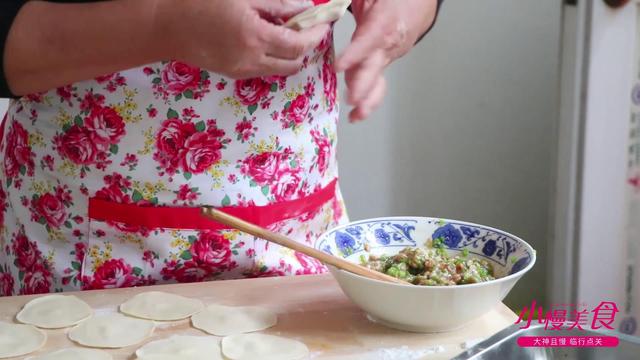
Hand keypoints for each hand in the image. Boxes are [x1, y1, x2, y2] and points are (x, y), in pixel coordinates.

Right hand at [162, 0, 329, 78]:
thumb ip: (276, 4)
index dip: (316, 35)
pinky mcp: (234, 74)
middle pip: (294, 63)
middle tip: (306, 27)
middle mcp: (251, 60)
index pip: (299, 44)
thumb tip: (303, 8)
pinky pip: (264, 70)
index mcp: (255, 37)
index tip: (324, 23)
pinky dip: (273, 58)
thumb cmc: (200, 2)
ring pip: (280, 70)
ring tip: (285, 32)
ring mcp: (242, 70)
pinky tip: (266, 40)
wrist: (165, 25)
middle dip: (306, 47)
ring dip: (290, 54)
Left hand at [335, 0, 438, 120]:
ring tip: (355, 117)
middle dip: (363, 86)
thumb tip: (323, 6)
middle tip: (351, 100)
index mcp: (384, 21)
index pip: (368, 40)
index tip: (339, 67)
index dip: (354, 55)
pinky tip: (358, 111)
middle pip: (375, 66)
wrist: (421, 0)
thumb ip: (343, 2)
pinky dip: (369, 97)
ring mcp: (389, 54)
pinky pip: (377, 80)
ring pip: (378, 78)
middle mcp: (388, 42)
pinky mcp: (387, 61)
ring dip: (368, 100)